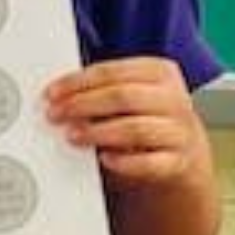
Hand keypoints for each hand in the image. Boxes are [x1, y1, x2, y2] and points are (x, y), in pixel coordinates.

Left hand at [45, 57, 209, 186]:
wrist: (183, 151)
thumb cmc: (145, 117)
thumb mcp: (130, 95)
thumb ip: (101, 90)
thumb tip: (58, 96)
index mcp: (160, 72)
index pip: (113, 72)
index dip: (78, 82)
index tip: (52, 93)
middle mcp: (174, 99)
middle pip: (123, 97)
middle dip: (83, 105)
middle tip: (55, 115)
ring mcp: (179, 132)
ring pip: (136, 129)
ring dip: (98, 133)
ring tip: (72, 136)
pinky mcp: (178, 162)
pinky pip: (150, 163)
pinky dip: (125, 162)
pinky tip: (105, 159)